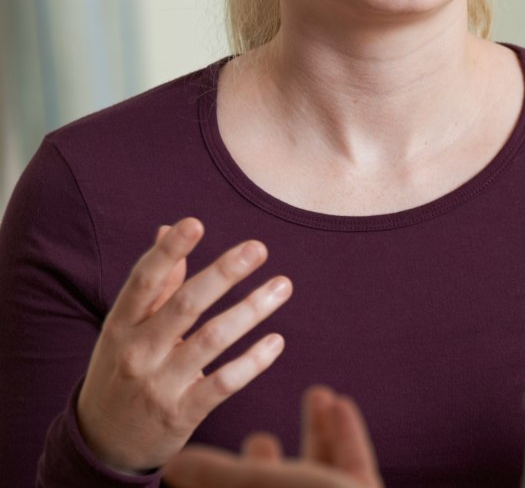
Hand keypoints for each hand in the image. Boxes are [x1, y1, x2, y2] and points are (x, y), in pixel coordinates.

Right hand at [77, 218, 292, 471]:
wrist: (102, 442)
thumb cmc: (122, 368)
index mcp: (121, 324)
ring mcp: (159, 384)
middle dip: (223, 274)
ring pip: (212, 339)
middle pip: (185, 305)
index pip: (144, 281)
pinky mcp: (182, 413)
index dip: (168, 251)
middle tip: (257, 248)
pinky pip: (225, 383)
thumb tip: (167, 228)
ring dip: (252, 309)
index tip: (195, 222)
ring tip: (283, 285)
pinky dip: (253, 361)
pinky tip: (277, 340)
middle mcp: (137, 351)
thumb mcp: (126, 328)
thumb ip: (154, 283)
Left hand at [164, 386, 382, 487]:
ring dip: (316, 431)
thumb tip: (176, 464)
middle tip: (258, 438)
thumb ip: (214, 476)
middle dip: (266, 462)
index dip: (211, 480)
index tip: (202, 456)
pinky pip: (352, 463)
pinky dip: (346, 433)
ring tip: (315, 394)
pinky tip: (340, 403)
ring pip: (318, 472)